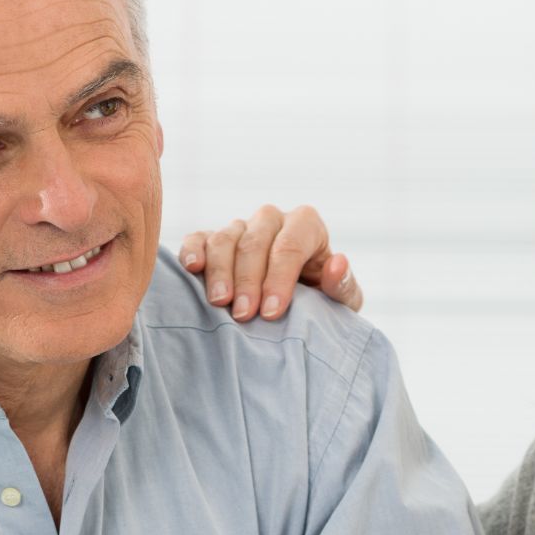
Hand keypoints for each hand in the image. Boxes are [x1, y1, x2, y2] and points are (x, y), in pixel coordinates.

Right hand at [177, 204, 361, 320]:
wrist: (296, 307)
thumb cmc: (322, 302)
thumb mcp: (342, 300)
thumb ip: (343, 285)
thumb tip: (338, 262)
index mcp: (306, 225)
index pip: (290, 245)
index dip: (280, 278)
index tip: (273, 313)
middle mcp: (272, 219)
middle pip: (255, 242)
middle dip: (249, 280)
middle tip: (244, 315)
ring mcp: (241, 227)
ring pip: (225, 239)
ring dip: (220, 272)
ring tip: (220, 303)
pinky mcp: (213, 239)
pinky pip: (199, 238)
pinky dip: (193, 251)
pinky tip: (192, 269)